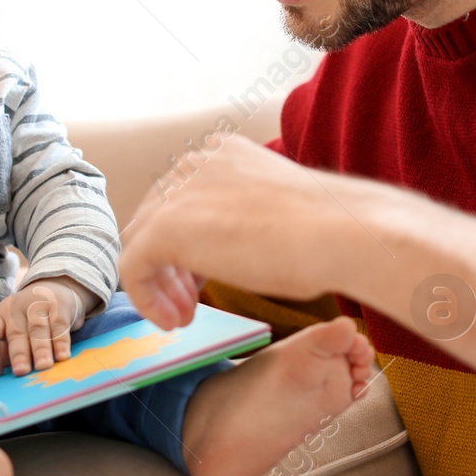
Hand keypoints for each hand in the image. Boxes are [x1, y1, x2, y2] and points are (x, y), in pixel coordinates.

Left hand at [0, 277, 96, 374]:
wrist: (55, 288)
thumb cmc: (29, 319)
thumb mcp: (12, 328)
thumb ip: (5, 350)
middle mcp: (15, 309)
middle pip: (16, 333)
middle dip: (18, 354)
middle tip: (21, 371)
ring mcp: (37, 305)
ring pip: (38, 329)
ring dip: (40, 349)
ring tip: (42, 366)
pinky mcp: (58, 306)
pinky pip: (59, 326)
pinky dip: (61, 342)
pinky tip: (62, 356)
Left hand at [118, 132, 389, 328]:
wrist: (342, 234)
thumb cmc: (326, 229)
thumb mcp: (271, 210)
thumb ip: (237, 217)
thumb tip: (221, 243)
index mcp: (219, 154)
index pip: (179, 200)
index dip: (183, 246)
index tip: (199, 282)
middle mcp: (193, 164)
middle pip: (154, 219)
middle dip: (169, 266)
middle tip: (189, 304)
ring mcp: (177, 193)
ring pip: (140, 243)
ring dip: (159, 285)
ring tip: (183, 316)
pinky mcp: (166, 228)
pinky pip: (133, 268)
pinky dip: (147, 299)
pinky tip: (175, 321)